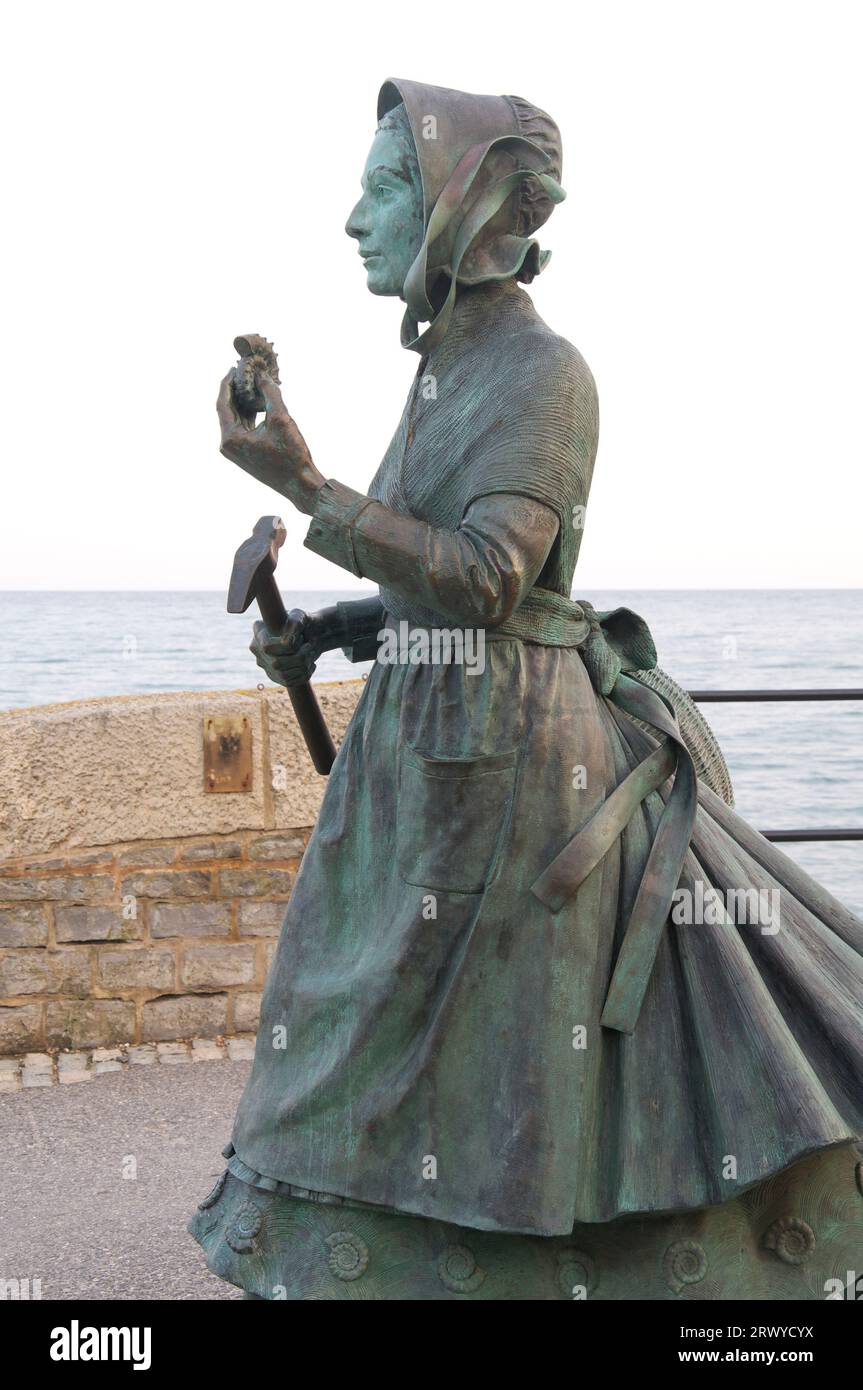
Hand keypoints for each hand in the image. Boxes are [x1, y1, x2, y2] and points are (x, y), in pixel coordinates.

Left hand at [217, 369, 325, 514]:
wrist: (302, 485)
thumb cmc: (292, 456)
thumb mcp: (281, 419)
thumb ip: (269, 393)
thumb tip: (261, 374)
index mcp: (231, 439)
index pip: (222, 404)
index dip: (228, 384)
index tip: (233, 368)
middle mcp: (229, 446)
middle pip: (228, 411)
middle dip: (237, 391)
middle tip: (244, 372)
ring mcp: (237, 451)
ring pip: (237, 419)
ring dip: (244, 401)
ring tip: (253, 383)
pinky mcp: (247, 453)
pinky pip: (245, 428)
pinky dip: (251, 414)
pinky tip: (259, 401)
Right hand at [250, 611, 320, 687]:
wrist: (310, 634)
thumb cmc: (303, 622)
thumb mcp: (300, 617)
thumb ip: (294, 625)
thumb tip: (286, 643)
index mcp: (259, 631)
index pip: (266, 647)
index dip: (285, 647)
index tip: (301, 639)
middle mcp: (257, 649)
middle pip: (276, 663)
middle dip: (298, 656)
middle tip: (310, 646)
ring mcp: (265, 665)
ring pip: (283, 675)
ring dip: (303, 665)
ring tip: (312, 653)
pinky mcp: (275, 676)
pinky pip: (289, 682)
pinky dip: (305, 675)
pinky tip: (312, 664)